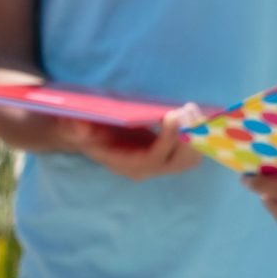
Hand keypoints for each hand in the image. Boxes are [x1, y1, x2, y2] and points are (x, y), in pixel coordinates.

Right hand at [61, 104, 203, 181]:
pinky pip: (192, 152)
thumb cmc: (88, 133)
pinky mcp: (169, 156)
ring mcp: (160, 165)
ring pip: (190, 158)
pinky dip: (198, 136)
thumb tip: (79, 125)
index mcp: (128, 165)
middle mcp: (147, 169)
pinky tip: (195, 115)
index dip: (167, 138)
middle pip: (179, 161)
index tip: (173, 115)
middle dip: (188, 136)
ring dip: (197, 135)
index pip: (154, 158)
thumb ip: (78, 129)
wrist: (94, 139)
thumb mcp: (78, 130)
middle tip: (188, 108)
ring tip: (192, 109)